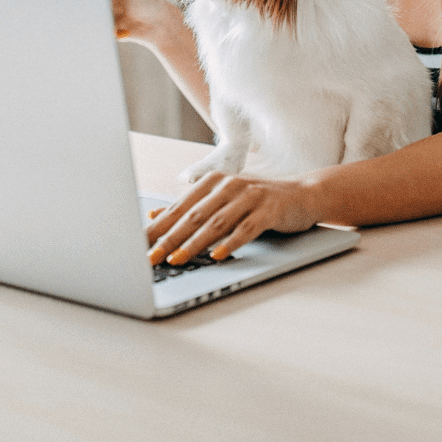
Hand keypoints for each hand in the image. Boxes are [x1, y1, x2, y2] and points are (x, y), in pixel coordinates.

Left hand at [145, 171, 322, 264]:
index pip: (179, 207)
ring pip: (216, 223)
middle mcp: (228, 185)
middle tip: (151, 256)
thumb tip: (154, 216)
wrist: (302, 194)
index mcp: (213, 182)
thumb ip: (190, 207)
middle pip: (193, 215)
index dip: (158, 227)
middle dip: (169, 237)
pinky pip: (246, 229)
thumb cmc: (257, 200)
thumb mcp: (221, 200)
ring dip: (194, 243)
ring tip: (177, 259)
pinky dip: (230, 243)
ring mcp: (249, 197)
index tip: (139, 245)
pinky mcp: (268, 210)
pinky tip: (217, 256)